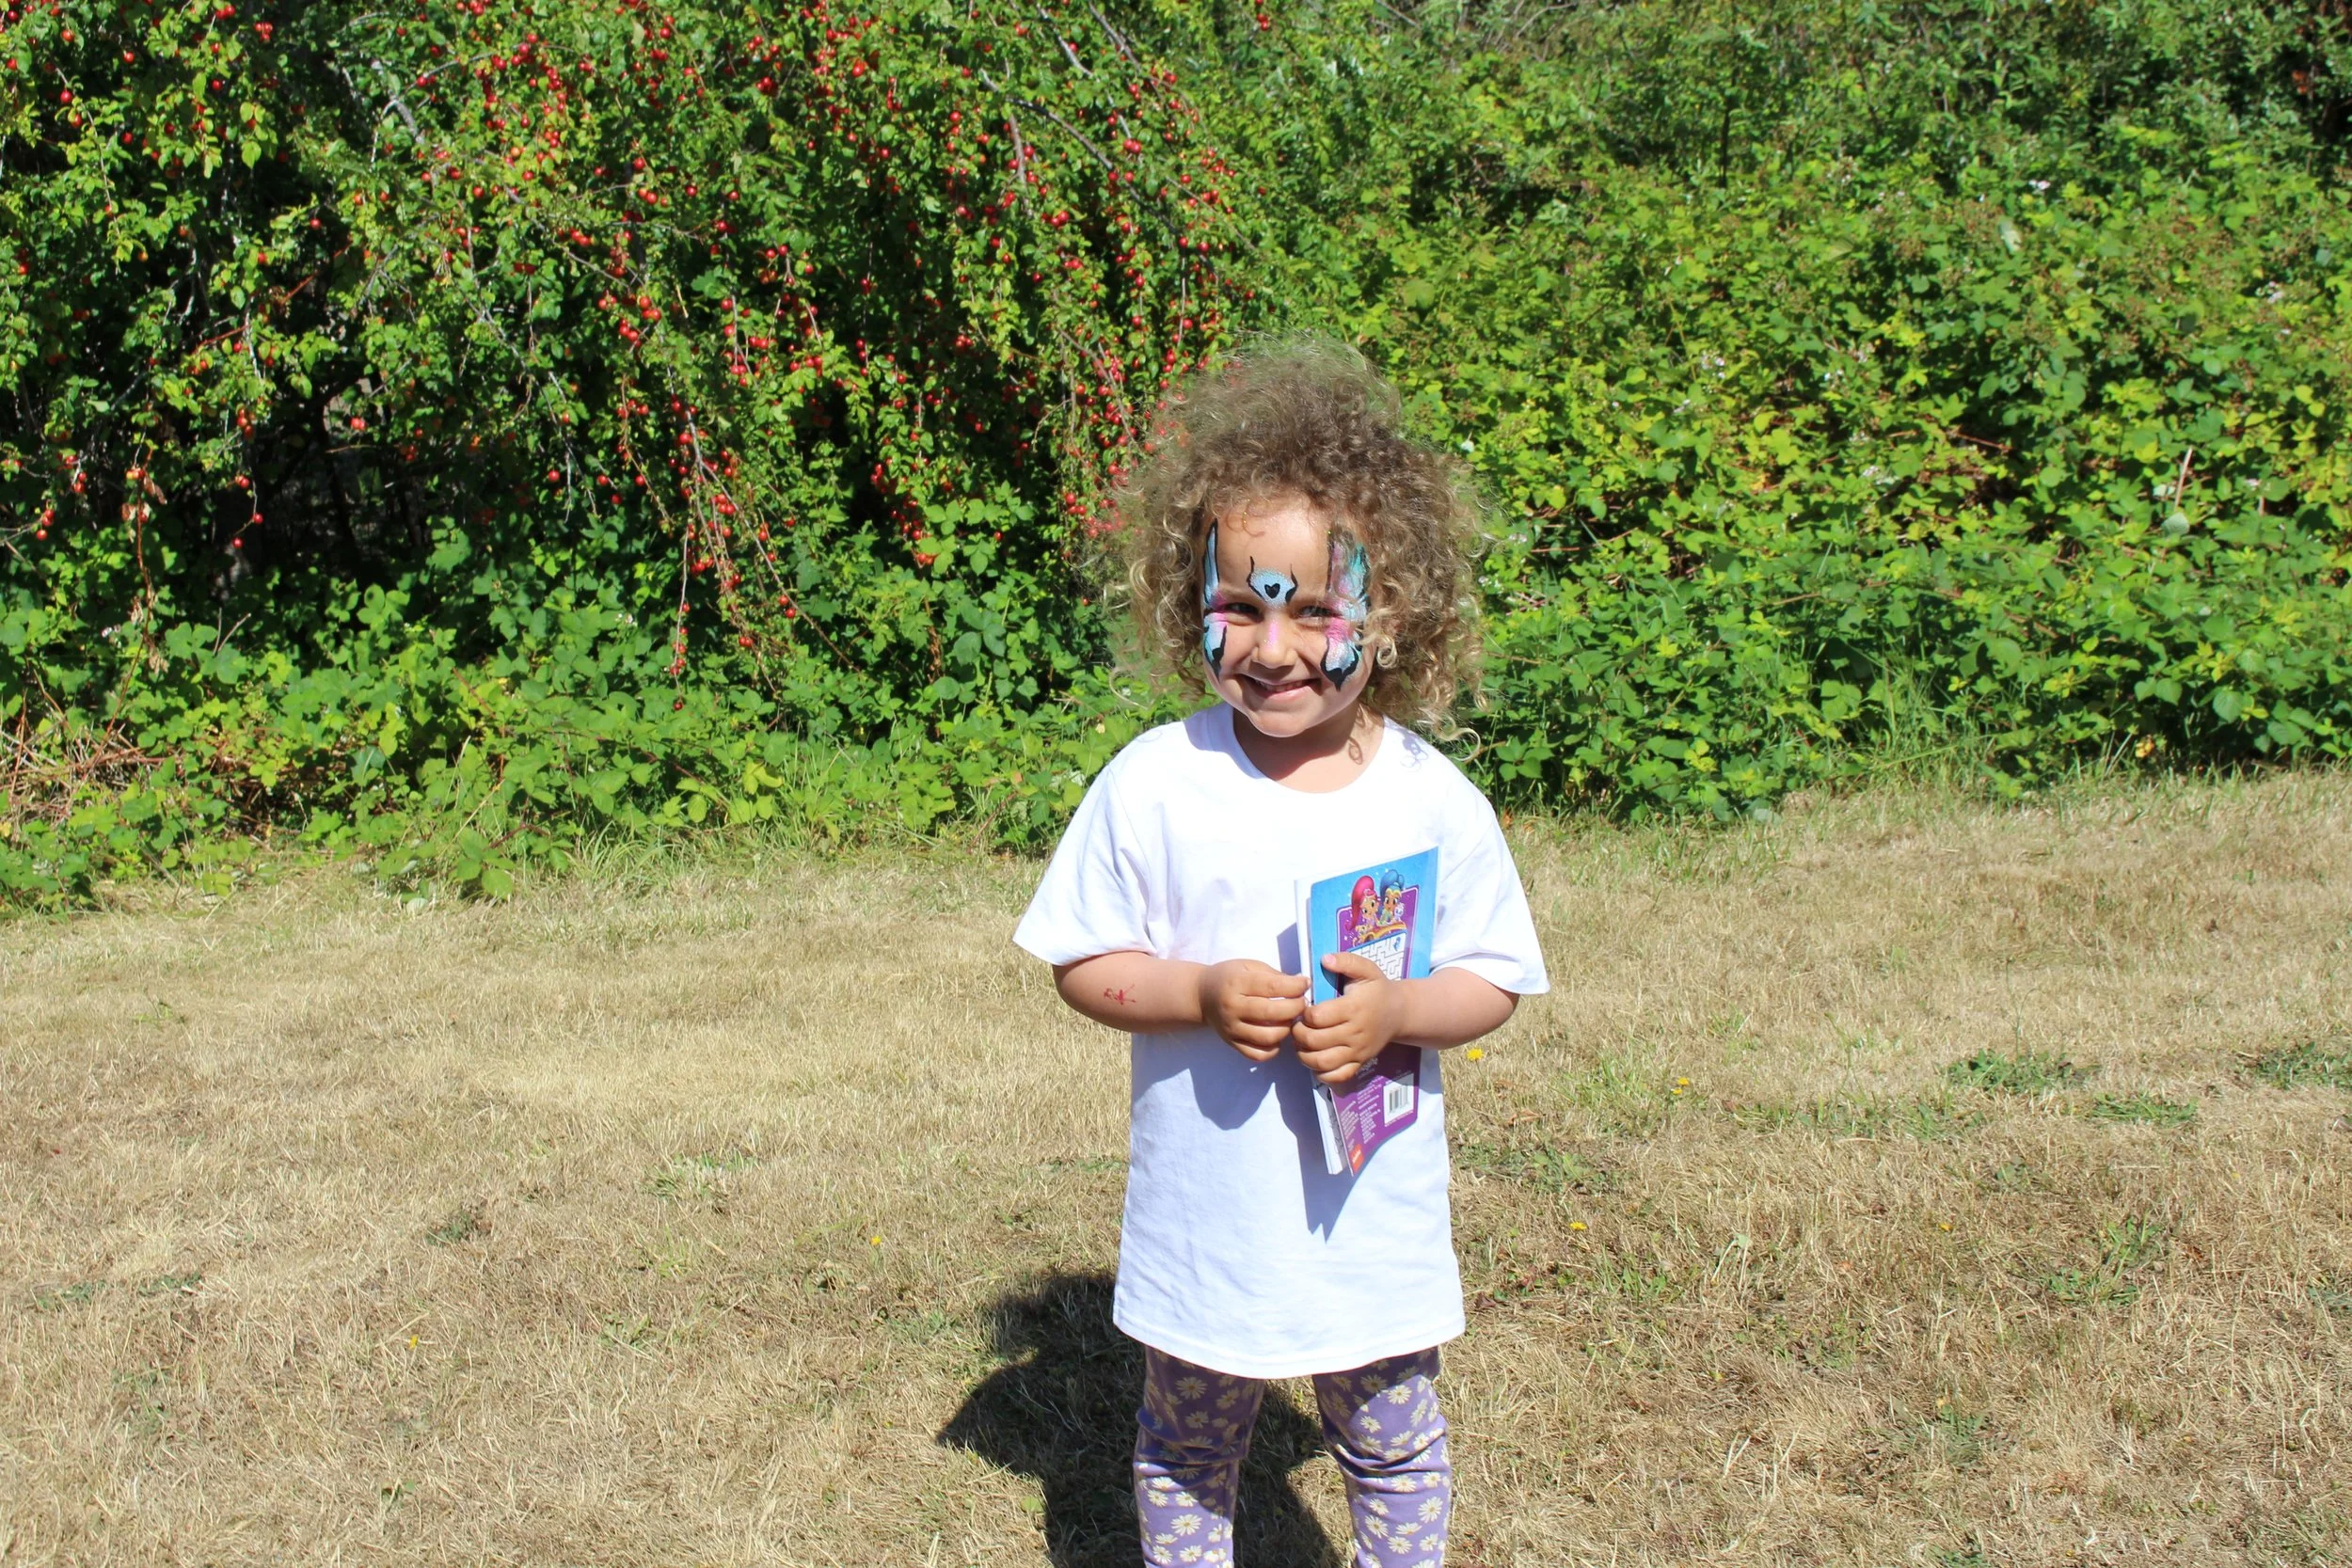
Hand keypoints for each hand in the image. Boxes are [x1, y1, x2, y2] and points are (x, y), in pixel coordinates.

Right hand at [1196, 959, 1307, 1061]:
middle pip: (1272, 1013)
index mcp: (1236, 983)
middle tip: (1302, 1003)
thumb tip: (1301, 984)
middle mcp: (1232, 1007)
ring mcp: (1231, 1029)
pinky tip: (1276, 1035)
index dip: (1295, 987)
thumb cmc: (1229, 977)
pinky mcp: (1232, 1043)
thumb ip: (1274, 975)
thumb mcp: (1249, 966)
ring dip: (1287, 1029)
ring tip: (1290, 1019)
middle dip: (1295, 1008)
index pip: (1272, 987)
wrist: (1201, 995)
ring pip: (1268, 1037)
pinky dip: (1273, 1049)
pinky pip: (1258, 1054)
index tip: (1305, 983)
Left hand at [1291, 952, 1409, 1084]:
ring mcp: (1357, 1052)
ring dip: (1304, 1054)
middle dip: (1298, 1034)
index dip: (1303, 1013)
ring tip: (1302, 1042)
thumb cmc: (1377, 989)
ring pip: (1322, 1063)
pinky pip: (1336, 1077)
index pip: (1318, 1017)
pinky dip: (1320, 1073)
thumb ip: (1346, 961)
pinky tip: (1314, 1059)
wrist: (1399, 1012)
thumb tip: (1324, 959)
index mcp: (1353, 1008)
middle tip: (1296, 1025)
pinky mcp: (1359, 1063)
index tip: (1304, 1008)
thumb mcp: (1366, 969)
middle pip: (1316, 1041)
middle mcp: (1355, 1033)